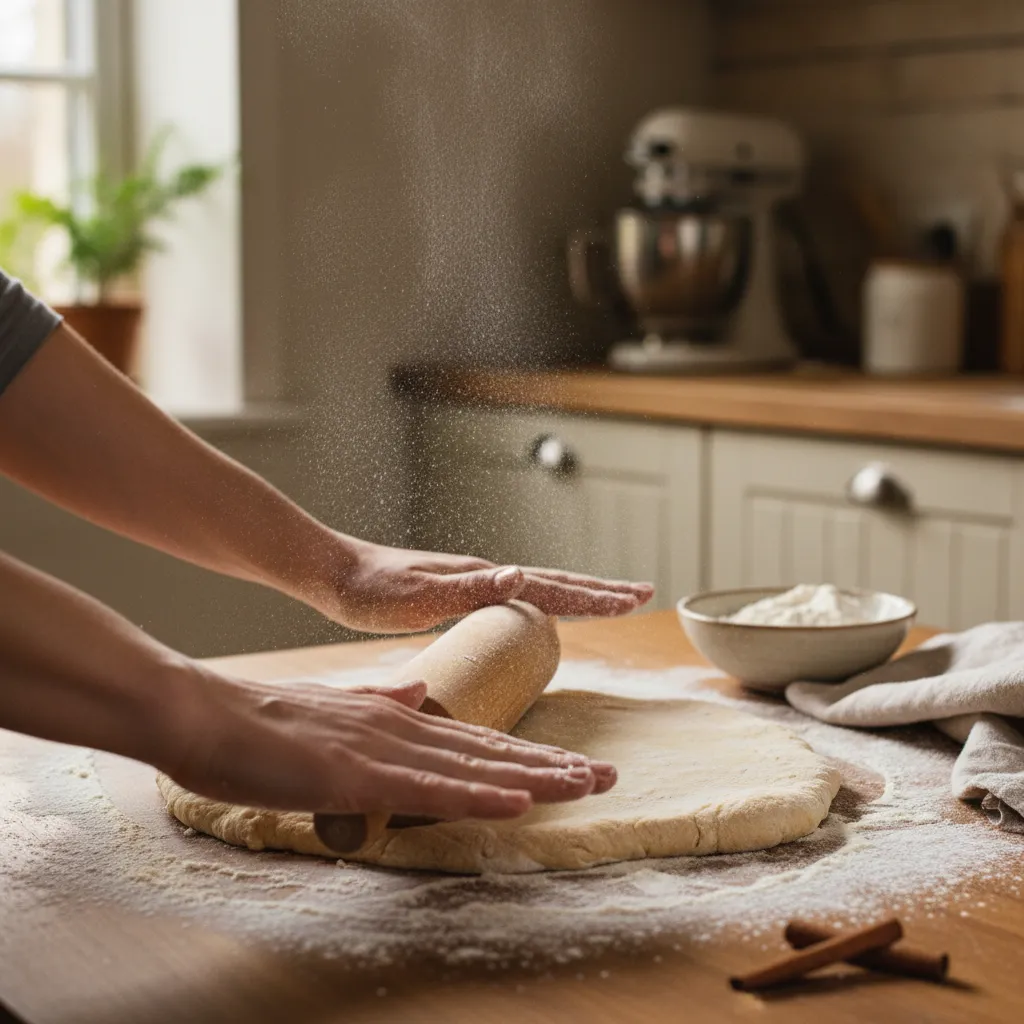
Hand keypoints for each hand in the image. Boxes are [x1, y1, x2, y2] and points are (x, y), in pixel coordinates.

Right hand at [165, 671, 616, 819]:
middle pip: (488, 752)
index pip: (474, 740)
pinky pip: (428, 789)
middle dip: (550, 767)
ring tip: (585, 785)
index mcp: (395, 718)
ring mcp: (382, 749)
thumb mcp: (333, 707)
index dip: (525, 755)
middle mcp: (401, 727)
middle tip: (605, 778)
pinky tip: (517, 801)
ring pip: (473, 767)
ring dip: (533, 778)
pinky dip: (477, 796)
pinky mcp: (357, 774)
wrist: (207, 713)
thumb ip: (379, 701)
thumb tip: (418, 693)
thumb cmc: (263, 722)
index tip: (569, 766)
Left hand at [317, 539, 654, 632]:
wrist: (337, 574)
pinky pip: (519, 598)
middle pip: (556, 582)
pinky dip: (547, 602)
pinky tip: (547, 609)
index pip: (551, 588)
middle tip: (643, 593)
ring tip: (612, 599)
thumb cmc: (372, 591)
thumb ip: (470, 587)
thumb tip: (522, 574)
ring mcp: (476, 581)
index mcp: (483, 577)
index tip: (635, 599)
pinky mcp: (462, 593)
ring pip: (541, 588)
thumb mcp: (419, 594)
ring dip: (580, 594)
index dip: (594, 597)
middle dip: (601, 590)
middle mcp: (486, 575)